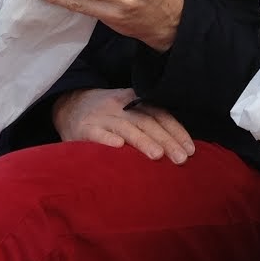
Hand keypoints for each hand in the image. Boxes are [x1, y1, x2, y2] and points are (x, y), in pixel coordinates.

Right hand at [52, 88, 194, 163]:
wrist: (69, 104)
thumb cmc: (109, 114)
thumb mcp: (130, 110)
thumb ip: (150, 121)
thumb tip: (181, 144)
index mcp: (136, 102)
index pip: (160, 114)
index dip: (176, 131)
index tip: (191, 149)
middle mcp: (121, 107)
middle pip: (148, 122)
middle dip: (166, 140)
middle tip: (182, 158)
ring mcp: (102, 117)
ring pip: (126, 128)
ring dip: (142, 141)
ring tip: (158, 156)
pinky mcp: (84, 128)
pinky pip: (96, 134)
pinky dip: (106, 140)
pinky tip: (118, 148)